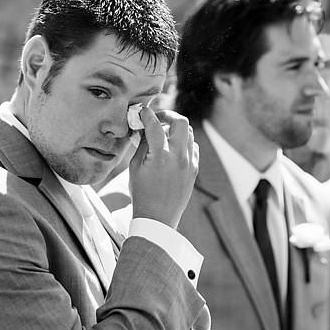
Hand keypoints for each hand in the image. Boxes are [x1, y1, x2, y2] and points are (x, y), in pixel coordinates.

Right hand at [128, 108, 198, 229]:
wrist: (158, 217)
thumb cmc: (142, 193)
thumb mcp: (135, 167)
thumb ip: (142, 145)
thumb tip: (145, 128)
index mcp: (160, 157)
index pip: (155, 125)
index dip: (146, 115)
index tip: (142, 112)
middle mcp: (178, 157)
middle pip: (181, 122)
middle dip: (168, 116)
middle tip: (158, 120)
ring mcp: (189, 163)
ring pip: (189, 133)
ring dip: (176, 130)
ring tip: (163, 135)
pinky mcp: (194, 169)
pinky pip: (193, 147)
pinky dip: (183, 143)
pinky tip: (172, 149)